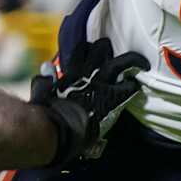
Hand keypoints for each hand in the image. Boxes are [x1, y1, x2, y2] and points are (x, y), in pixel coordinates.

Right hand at [30, 37, 147, 166]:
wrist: (59, 131)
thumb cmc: (47, 117)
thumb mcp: (41, 96)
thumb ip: (42, 82)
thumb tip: (45, 70)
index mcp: (70, 74)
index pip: (80, 50)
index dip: (87, 49)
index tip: (91, 51)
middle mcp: (86, 75)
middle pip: (100, 49)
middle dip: (107, 50)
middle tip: (115, 56)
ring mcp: (100, 85)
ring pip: (119, 63)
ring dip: (130, 61)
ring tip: (140, 62)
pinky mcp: (112, 99)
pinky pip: (128, 86)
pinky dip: (133, 85)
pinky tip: (135, 86)